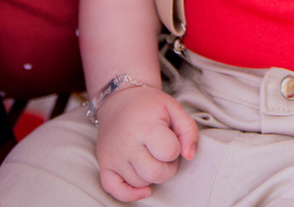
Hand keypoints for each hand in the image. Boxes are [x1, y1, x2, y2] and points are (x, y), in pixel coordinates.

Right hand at [93, 84, 197, 201]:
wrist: (120, 99)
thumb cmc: (149, 105)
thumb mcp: (174, 109)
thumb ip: (189, 130)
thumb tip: (189, 156)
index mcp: (146, 127)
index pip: (170, 152)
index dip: (176, 149)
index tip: (171, 140)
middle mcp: (127, 144)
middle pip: (156, 173)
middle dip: (167, 167)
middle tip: (163, 153)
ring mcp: (114, 156)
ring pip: (140, 182)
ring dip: (151, 175)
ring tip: (150, 156)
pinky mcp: (104, 164)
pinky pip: (115, 190)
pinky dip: (130, 194)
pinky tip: (143, 188)